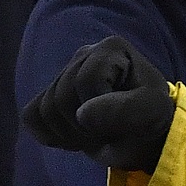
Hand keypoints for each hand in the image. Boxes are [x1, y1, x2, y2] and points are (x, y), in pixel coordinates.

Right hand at [21, 36, 173, 171]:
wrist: (143, 134)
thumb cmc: (152, 119)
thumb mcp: (153, 113)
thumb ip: (125, 110)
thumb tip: (83, 114)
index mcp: (112, 48)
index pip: (86, 82)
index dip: (100, 111)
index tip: (122, 123)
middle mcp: (84, 53)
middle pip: (62, 97)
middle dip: (84, 127)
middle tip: (109, 133)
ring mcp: (63, 73)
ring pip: (45, 110)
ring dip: (70, 135)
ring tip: (96, 134)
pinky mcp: (48, 94)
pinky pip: (31, 116)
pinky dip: (50, 135)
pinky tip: (75, 136)